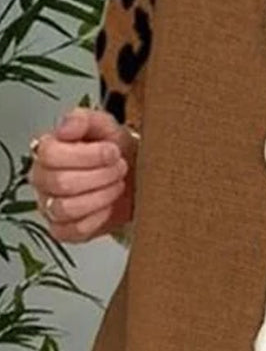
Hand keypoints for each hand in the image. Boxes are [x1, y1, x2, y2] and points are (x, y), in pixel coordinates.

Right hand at [27, 106, 138, 243]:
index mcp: (48, 150)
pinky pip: (73, 231)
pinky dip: (97, 218)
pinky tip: (109, 206)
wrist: (135, 177)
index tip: (113, 151)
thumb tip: (66, 126)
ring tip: (117, 185)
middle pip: (61, 182)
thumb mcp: (106, 127)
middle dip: (101, 175)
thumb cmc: (117, 152)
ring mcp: (50, 206)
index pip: (51, 154)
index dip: (88, 155)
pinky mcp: (64, 229)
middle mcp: (44, 179)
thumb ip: (86, 119)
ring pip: (66, 208)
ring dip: (102, 196)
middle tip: (120, 169)